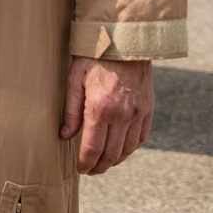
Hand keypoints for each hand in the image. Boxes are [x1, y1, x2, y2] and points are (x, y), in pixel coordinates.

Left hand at [61, 56, 153, 175]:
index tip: (80, 169)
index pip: (92, 148)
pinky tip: (120, 150)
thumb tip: (65, 135)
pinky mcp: (148, 110)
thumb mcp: (75, 80)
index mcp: (100, 108)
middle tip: (90, 171)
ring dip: (115, 162)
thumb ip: (71, 111)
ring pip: (127, 150)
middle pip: (111, 154)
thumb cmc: (94, 59)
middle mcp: (122, 115)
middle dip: (99, 167)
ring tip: (103, 164)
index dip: (85, 163)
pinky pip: (140, 138)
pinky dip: (130, 149)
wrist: (125, 42)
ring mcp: (138, 114)